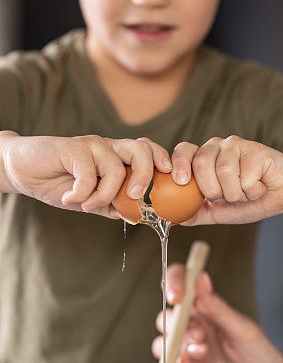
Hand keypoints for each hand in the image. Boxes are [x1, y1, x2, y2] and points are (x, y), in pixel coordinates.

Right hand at [0, 132, 171, 217]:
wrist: (25, 172)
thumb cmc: (61, 183)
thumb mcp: (92, 200)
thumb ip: (114, 205)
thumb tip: (139, 218)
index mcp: (119, 157)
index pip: (150, 152)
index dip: (165, 162)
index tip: (176, 181)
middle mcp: (110, 146)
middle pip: (142, 149)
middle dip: (145, 176)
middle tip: (135, 197)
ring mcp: (92, 144)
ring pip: (115, 166)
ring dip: (104, 194)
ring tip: (86, 204)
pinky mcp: (73, 147)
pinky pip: (88, 173)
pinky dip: (82, 192)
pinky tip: (70, 197)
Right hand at [152, 266, 282, 362]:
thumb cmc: (262, 357)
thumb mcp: (243, 331)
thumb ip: (218, 308)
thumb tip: (200, 277)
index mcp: (208, 310)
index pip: (181, 286)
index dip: (172, 283)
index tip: (176, 295)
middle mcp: (194, 330)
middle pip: (166, 317)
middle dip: (176, 323)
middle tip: (199, 335)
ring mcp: (187, 355)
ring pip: (162, 343)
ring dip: (175, 345)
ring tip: (201, 352)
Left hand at [170, 136, 282, 223]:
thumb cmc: (250, 200)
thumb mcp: (219, 212)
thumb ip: (197, 213)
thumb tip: (175, 219)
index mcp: (204, 157)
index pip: (184, 151)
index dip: (180, 164)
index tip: (182, 182)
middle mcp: (217, 147)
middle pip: (201, 163)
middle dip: (214, 191)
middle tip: (228, 197)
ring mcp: (236, 146)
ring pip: (224, 171)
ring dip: (236, 194)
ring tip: (246, 192)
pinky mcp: (256, 150)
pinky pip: (245, 176)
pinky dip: (252, 191)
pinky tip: (260, 187)